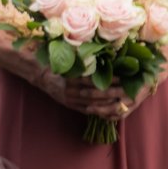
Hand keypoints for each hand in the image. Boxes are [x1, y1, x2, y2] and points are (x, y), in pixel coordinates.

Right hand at [37, 71, 155, 119]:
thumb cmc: (58, 66)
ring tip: (122, 99)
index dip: (109, 80)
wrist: (42, 78)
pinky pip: (89, 111)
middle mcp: (71, 91)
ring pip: (94, 104)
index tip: (122, 77)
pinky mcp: (72, 106)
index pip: (94, 81)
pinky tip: (111, 108)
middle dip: (112, 92)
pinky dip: (101, 110)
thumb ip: (84, 63)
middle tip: (126, 89)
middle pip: (96, 94)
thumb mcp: (69, 62)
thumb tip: (104, 57)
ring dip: (109, 103)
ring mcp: (71, 100)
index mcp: (70, 79)